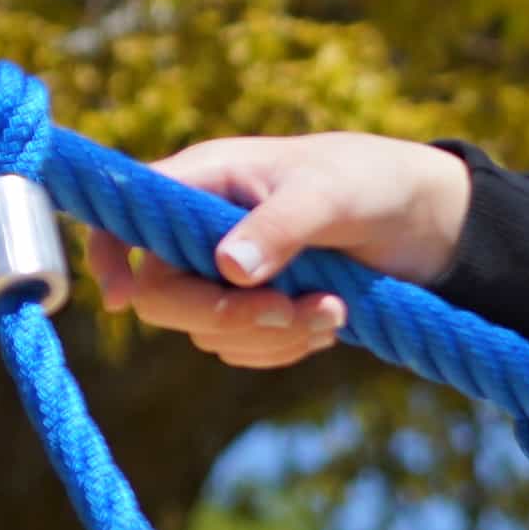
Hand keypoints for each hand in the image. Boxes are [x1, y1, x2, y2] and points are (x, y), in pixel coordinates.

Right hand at [74, 132, 473, 368]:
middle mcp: (202, 228)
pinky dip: (284, 347)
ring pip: (207, 331)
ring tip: (335, 310)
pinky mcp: (253, 306)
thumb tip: (228, 269)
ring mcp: (223, 271)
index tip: (118, 298)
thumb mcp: (329, 195)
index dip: (108, 252)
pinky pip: (242, 348)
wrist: (420, 219)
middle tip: (291, 313)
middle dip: (225, 315)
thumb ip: (280, 226)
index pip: (127, 212)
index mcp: (204, 181)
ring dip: (271, 336)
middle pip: (163, 294)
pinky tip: (331, 322)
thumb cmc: (368, 181)